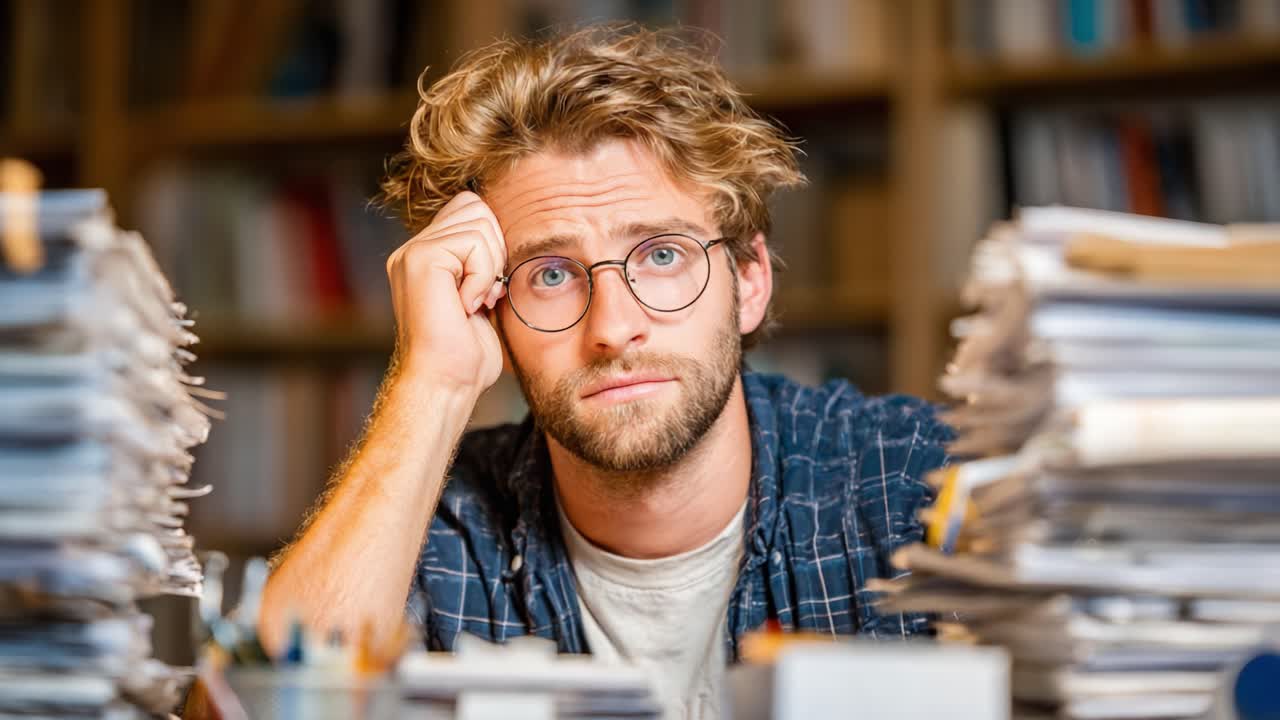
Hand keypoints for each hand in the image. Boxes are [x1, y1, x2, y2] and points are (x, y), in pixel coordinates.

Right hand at [385, 191, 505, 395]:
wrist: (446, 382)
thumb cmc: (466, 354)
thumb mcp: (480, 299)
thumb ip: (484, 263)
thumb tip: (509, 233)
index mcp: (426, 257)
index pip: (470, 209)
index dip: (493, 242)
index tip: (491, 287)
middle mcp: (413, 250)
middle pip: (475, 206)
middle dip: (495, 248)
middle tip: (486, 292)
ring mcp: (412, 252)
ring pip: (479, 221)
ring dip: (490, 265)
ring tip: (476, 300)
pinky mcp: (421, 258)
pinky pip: (473, 243)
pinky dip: (482, 276)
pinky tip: (467, 306)